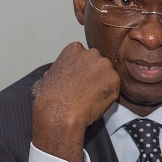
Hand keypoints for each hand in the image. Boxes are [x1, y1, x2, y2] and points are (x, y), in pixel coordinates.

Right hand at [32, 42, 120, 161]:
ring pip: (107, 75)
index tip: (78, 79)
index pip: (84, 56)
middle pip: (98, 63)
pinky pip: (114, 88)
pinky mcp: (114, 79)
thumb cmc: (49, 97)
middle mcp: (91, 53)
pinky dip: (108, 96)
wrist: (58, 112)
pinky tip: (95, 103)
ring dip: (102, 85)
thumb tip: (57, 75)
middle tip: (86, 90)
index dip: (81, 69)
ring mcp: (104, 65)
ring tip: (90, 98)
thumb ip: (59, 71)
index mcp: (74, 49)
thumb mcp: (47, 76)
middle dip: (94, 74)